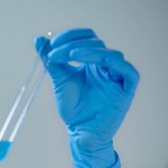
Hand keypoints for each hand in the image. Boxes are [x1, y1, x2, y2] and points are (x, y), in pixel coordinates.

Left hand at [35, 28, 138, 167]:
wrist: (80, 131)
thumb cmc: (73, 109)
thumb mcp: (59, 80)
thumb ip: (51, 60)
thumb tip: (39, 39)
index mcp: (91, 61)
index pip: (85, 38)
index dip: (70, 36)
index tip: (51, 43)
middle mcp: (105, 65)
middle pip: (95, 43)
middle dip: (73, 45)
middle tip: (55, 53)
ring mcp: (117, 76)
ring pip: (109, 54)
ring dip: (89, 51)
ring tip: (70, 56)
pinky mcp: (126, 89)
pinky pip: (128, 71)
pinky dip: (115, 63)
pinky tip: (99, 61)